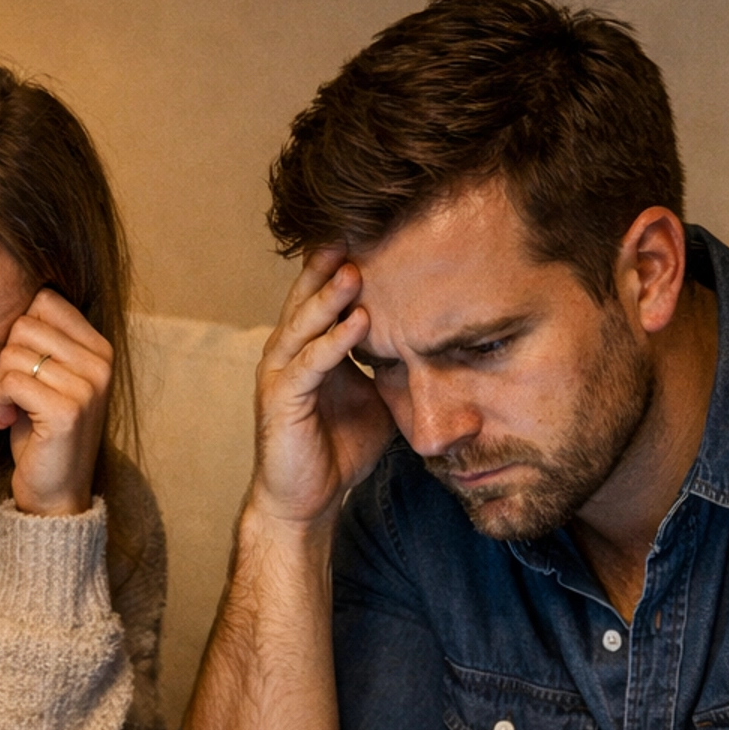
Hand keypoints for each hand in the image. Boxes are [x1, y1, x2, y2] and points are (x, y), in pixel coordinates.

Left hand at [0, 288, 111, 516]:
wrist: (56, 495)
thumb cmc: (42, 436)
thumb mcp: (47, 380)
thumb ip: (39, 342)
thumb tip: (4, 297)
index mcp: (99, 348)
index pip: (44, 299)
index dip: (18, 330)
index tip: (19, 367)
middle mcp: (101, 362)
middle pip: (25, 322)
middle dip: (3, 357)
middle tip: (7, 392)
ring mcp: (88, 386)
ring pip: (14, 351)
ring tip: (7, 410)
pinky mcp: (68, 411)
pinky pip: (11, 380)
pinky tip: (5, 422)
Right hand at [249, 246, 395, 532]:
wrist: (307, 501)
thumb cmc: (340, 450)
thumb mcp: (379, 400)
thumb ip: (396, 369)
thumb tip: (447, 348)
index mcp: (310, 347)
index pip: (323, 295)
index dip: (343, 266)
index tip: (375, 233)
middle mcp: (289, 353)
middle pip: (306, 297)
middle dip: (329, 264)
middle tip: (354, 228)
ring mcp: (280, 375)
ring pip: (303, 324)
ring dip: (329, 296)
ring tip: (356, 270)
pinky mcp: (281, 402)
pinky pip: (309, 364)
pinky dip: (333, 341)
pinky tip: (358, 322)